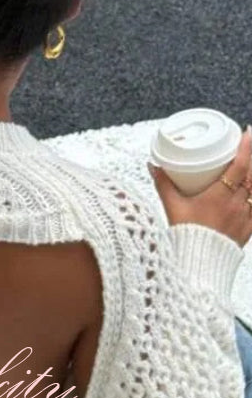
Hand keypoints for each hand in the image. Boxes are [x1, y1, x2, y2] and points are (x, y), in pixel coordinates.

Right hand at [148, 125, 251, 249]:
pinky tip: (251, 191)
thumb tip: (154, 165)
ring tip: (249, 167)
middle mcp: (237, 204)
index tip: (247, 131)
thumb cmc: (186, 237)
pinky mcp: (248, 229)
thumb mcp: (172, 207)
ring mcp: (245, 217)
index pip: (240, 165)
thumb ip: (163, 184)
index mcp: (220, 196)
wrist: (196, 266)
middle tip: (248, 146)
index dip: (247, 146)